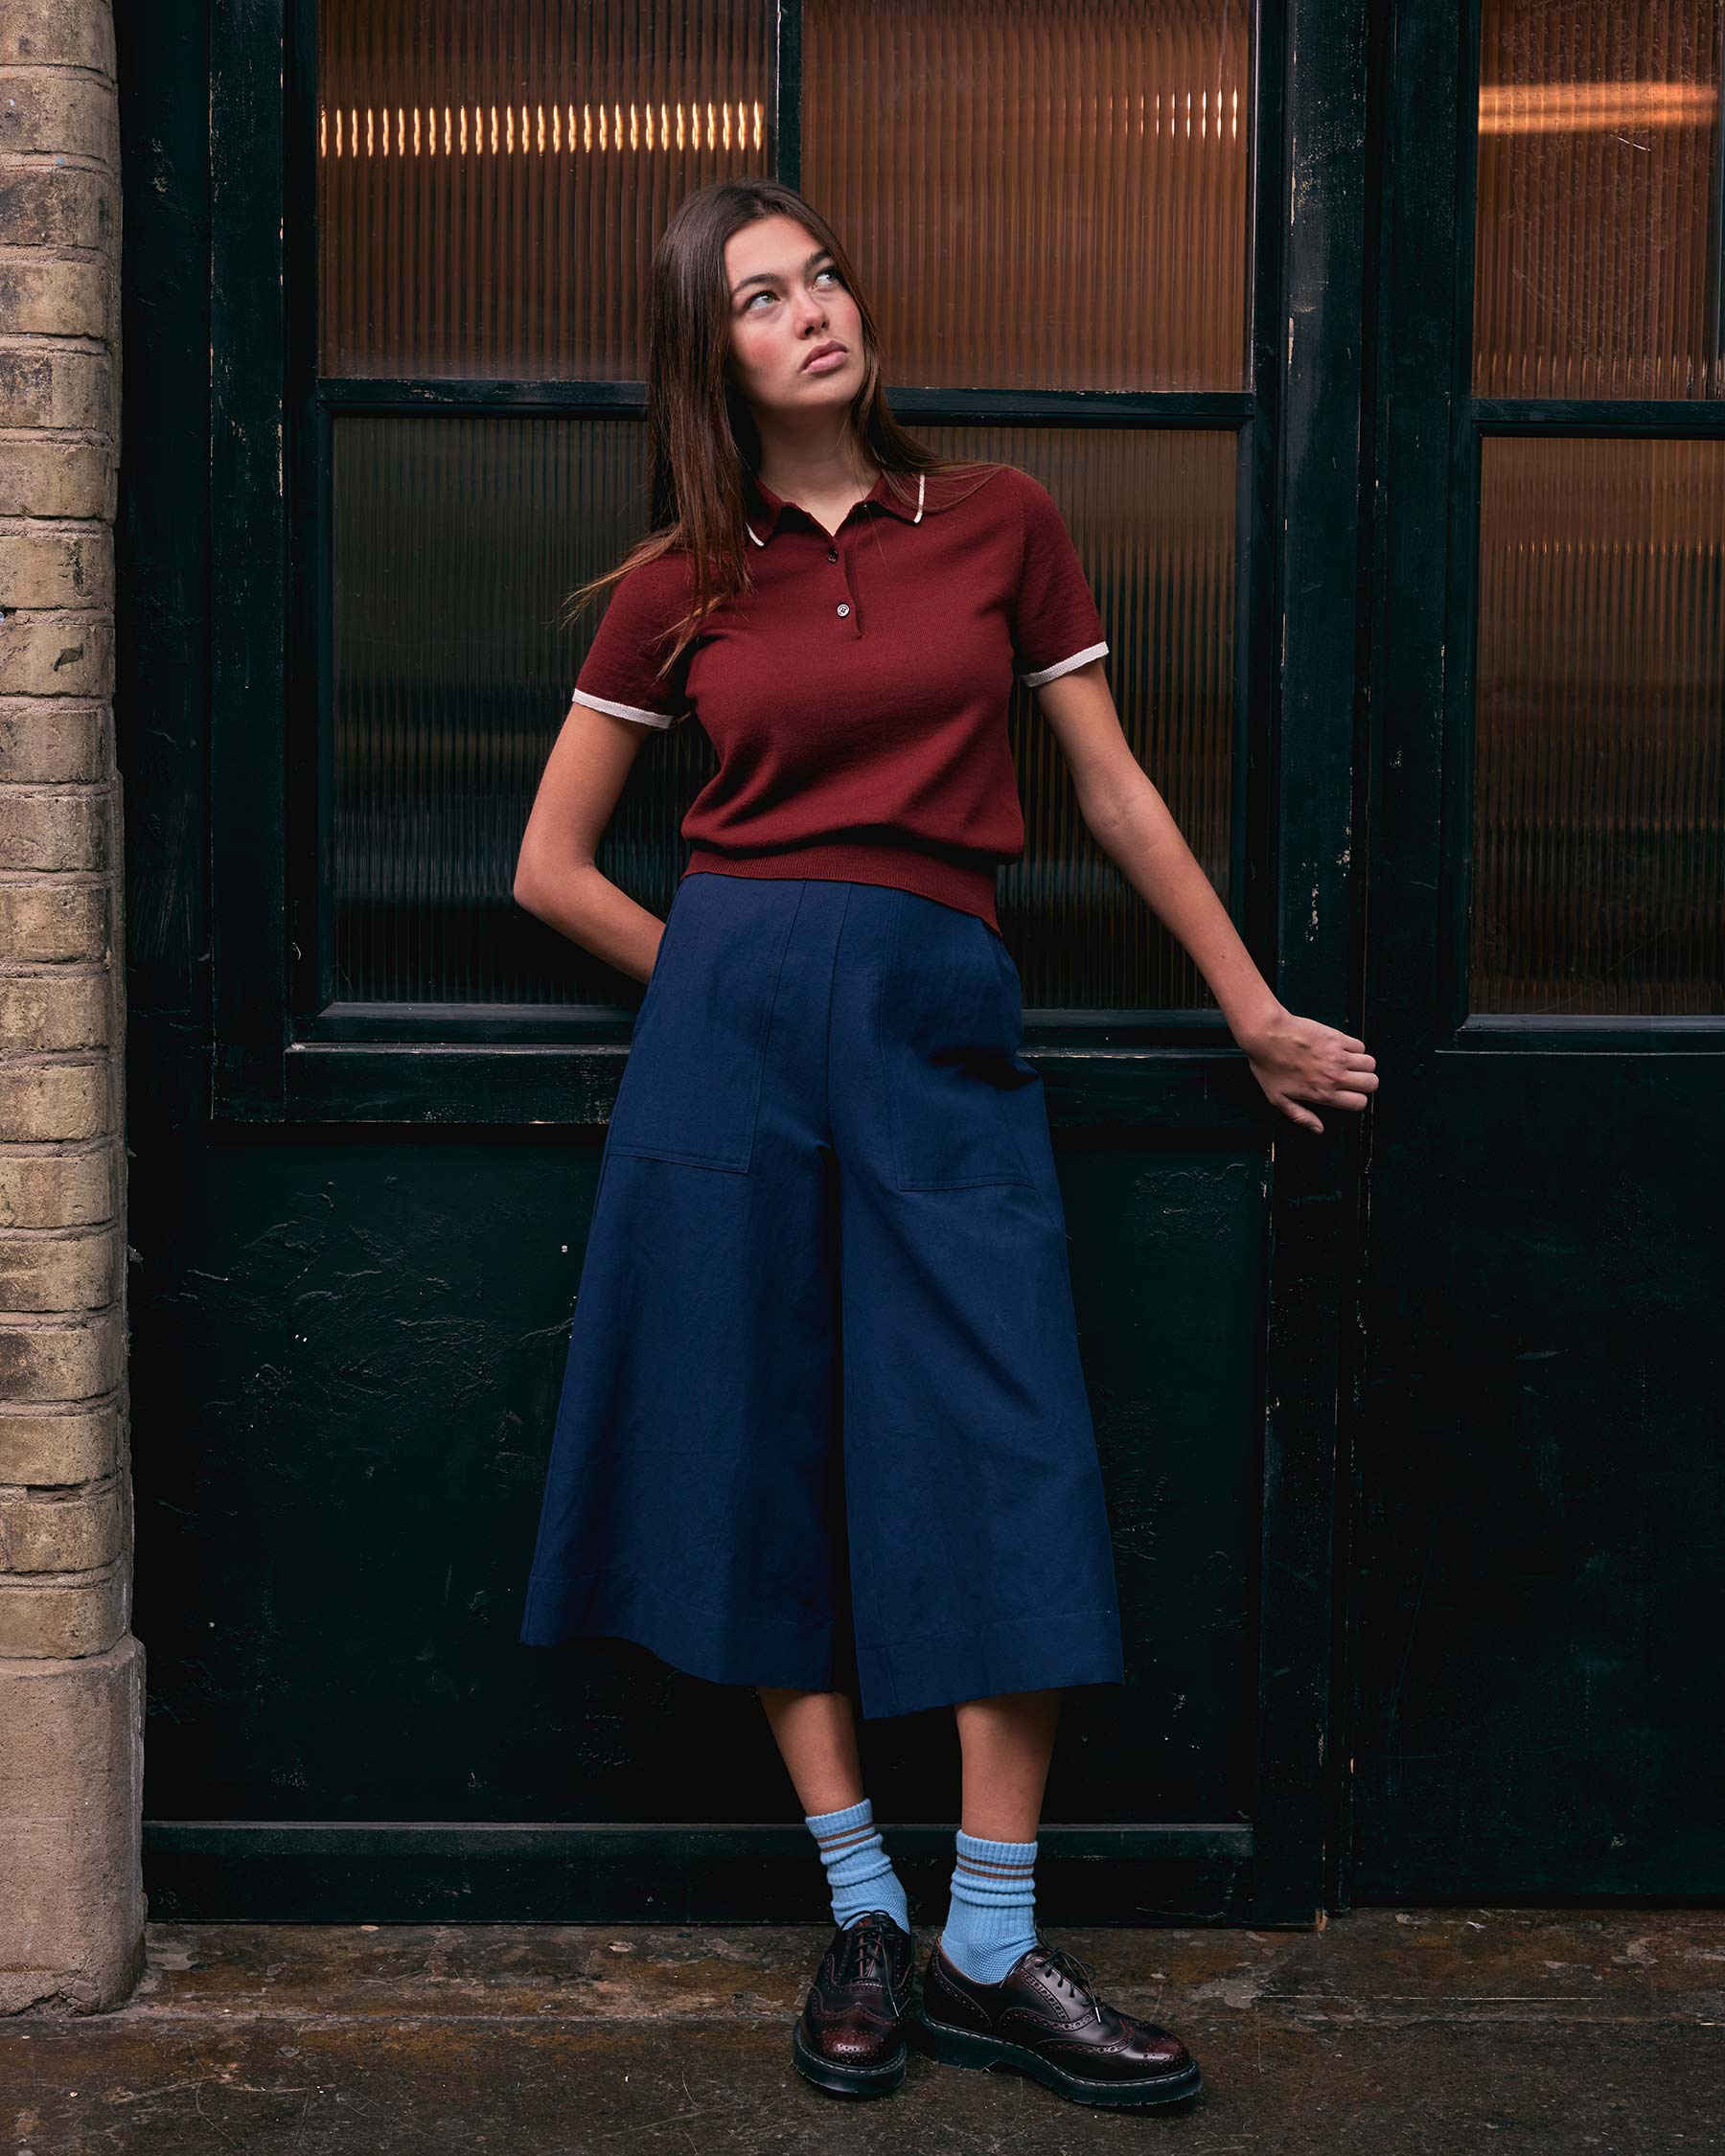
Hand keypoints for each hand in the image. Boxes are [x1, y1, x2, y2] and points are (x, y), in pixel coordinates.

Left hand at [1237, 1006, 1376, 1133]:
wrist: (1266, 1035)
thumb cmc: (1269, 1065)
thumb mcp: (1278, 1099)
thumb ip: (1301, 1117)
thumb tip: (1318, 1129)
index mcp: (1323, 1093)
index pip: (1359, 1103)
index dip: (1357, 1101)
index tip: (1349, 1096)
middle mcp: (1335, 1076)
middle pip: (1372, 1083)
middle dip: (1365, 1084)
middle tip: (1353, 1081)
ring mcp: (1338, 1056)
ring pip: (1370, 1064)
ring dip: (1363, 1066)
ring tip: (1350, 1065)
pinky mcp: (1337, 1038)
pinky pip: (1360, 1045)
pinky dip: (1356, 1049)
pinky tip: (1343, 1050)